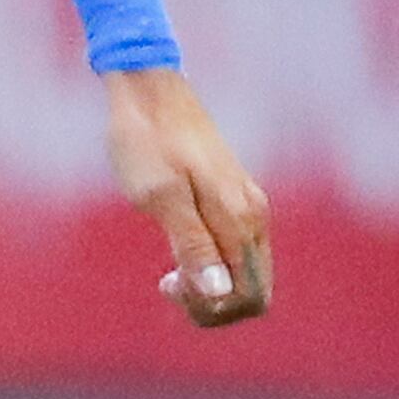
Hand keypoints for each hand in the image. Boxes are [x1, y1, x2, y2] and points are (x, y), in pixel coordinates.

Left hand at [105, 67, 270, 329]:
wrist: (146, 90)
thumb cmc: (144, 141)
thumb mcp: (158, 196)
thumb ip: (192, 244)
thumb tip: (219, 292)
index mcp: (240, 218)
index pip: (249, 296)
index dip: (211, 308)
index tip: (170, 284)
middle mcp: (253, 215)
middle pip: (253, 291)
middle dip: (212, 303)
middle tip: (167, 281)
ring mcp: (246, 206)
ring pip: (245, 273)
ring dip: (210, 286)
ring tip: (168, 272)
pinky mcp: (232, 198)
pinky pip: (235, 252)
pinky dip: (210, 265)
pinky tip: (176, 252)